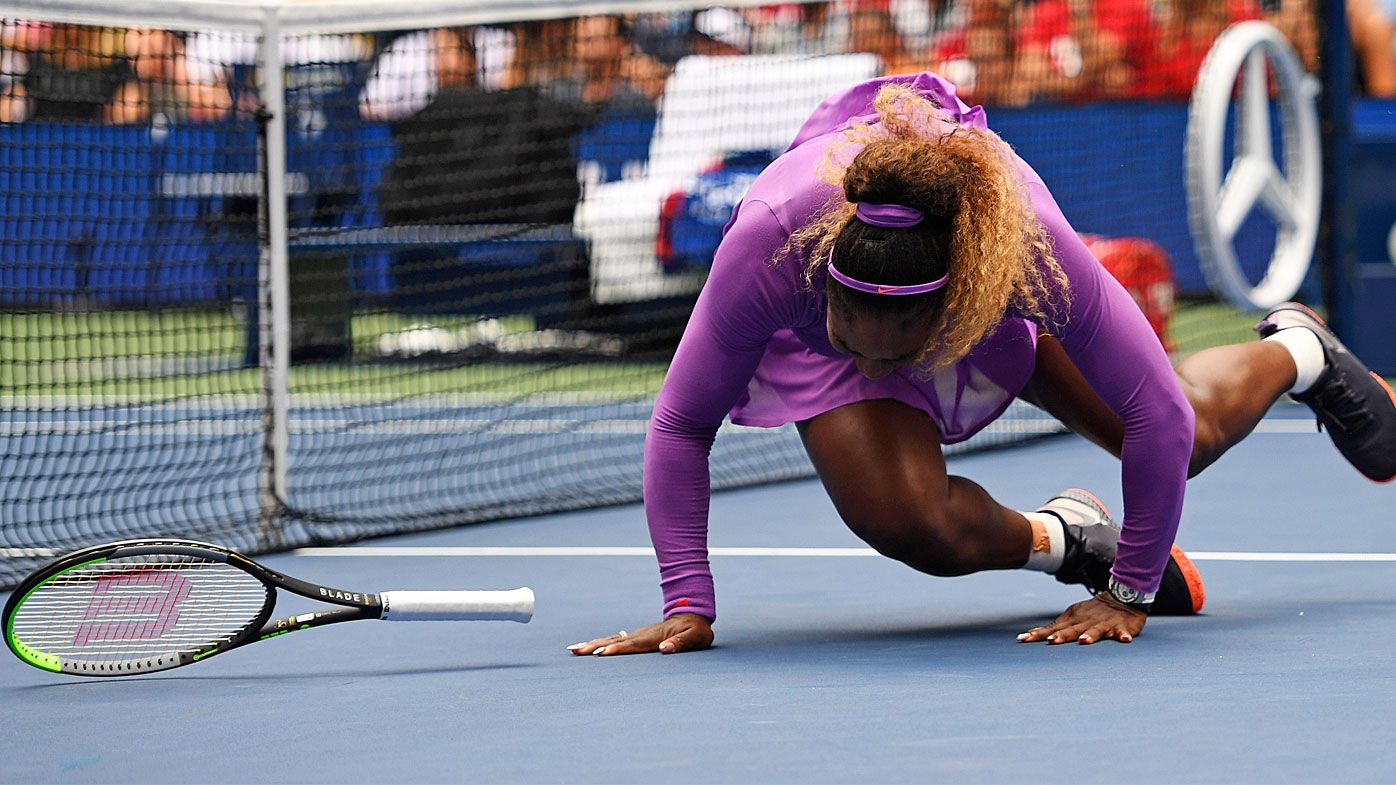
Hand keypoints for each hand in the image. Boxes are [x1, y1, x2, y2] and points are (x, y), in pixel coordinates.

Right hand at [566, 613, 713, 655]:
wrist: (691, 614)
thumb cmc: (695, 629)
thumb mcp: (696, 637)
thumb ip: (682, 643)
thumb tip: (664, 648)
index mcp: (654, 636)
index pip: (633, 644)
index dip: (618, 649)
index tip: (601, 654)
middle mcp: (642, 634)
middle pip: (615, 641)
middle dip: (595, 646)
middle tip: (576, 651)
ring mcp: (637, 634)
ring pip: (611, 639)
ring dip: (592, 644)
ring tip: (574, 649)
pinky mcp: (635, 637)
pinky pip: (614, 640)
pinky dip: (600, 643)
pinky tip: (588, 648)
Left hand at [1018, 594, 1147, 644]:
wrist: (1121, 597)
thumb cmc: (1094, 611)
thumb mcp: (1073, 616)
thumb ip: (1056, 626)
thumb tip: (1033, 633)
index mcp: (1073, 620)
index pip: (1053, 628)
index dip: (1039, 634)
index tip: (1023, 639)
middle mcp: (1085, 622)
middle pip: (1072, 629)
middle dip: (1061, 635)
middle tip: (1051, 641)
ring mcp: (1103, 624)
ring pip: (1095, 630)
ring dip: (1090, 635)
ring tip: (1084, 641)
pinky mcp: (1120, 627)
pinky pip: (1121, 632)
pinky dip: (1123, 635)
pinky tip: (1124, 639)